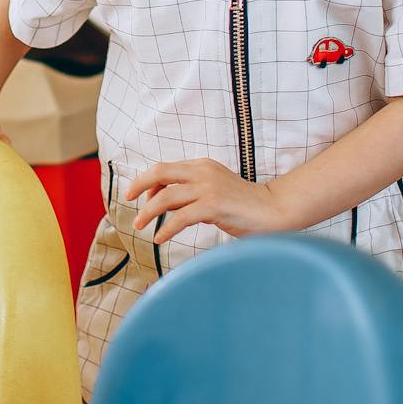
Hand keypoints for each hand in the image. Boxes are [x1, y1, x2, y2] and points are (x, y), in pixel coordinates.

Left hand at [125, 159, 292, 242]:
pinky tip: (159, 238)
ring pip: (166, 196)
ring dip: (148, 212)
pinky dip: (165, 228)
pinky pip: (180, 217)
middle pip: (160, 172)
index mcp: (203, 166)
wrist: (274, 209)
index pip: (166, 168)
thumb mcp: (214, 191)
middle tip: (128, 199)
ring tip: (139, 225)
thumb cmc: (245, 204)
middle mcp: (203, 172)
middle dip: (139, 185)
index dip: (149, 182)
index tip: (142, 197)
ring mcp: (209, 188)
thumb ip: (192, 193)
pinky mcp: (214, 206)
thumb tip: (165, 203)